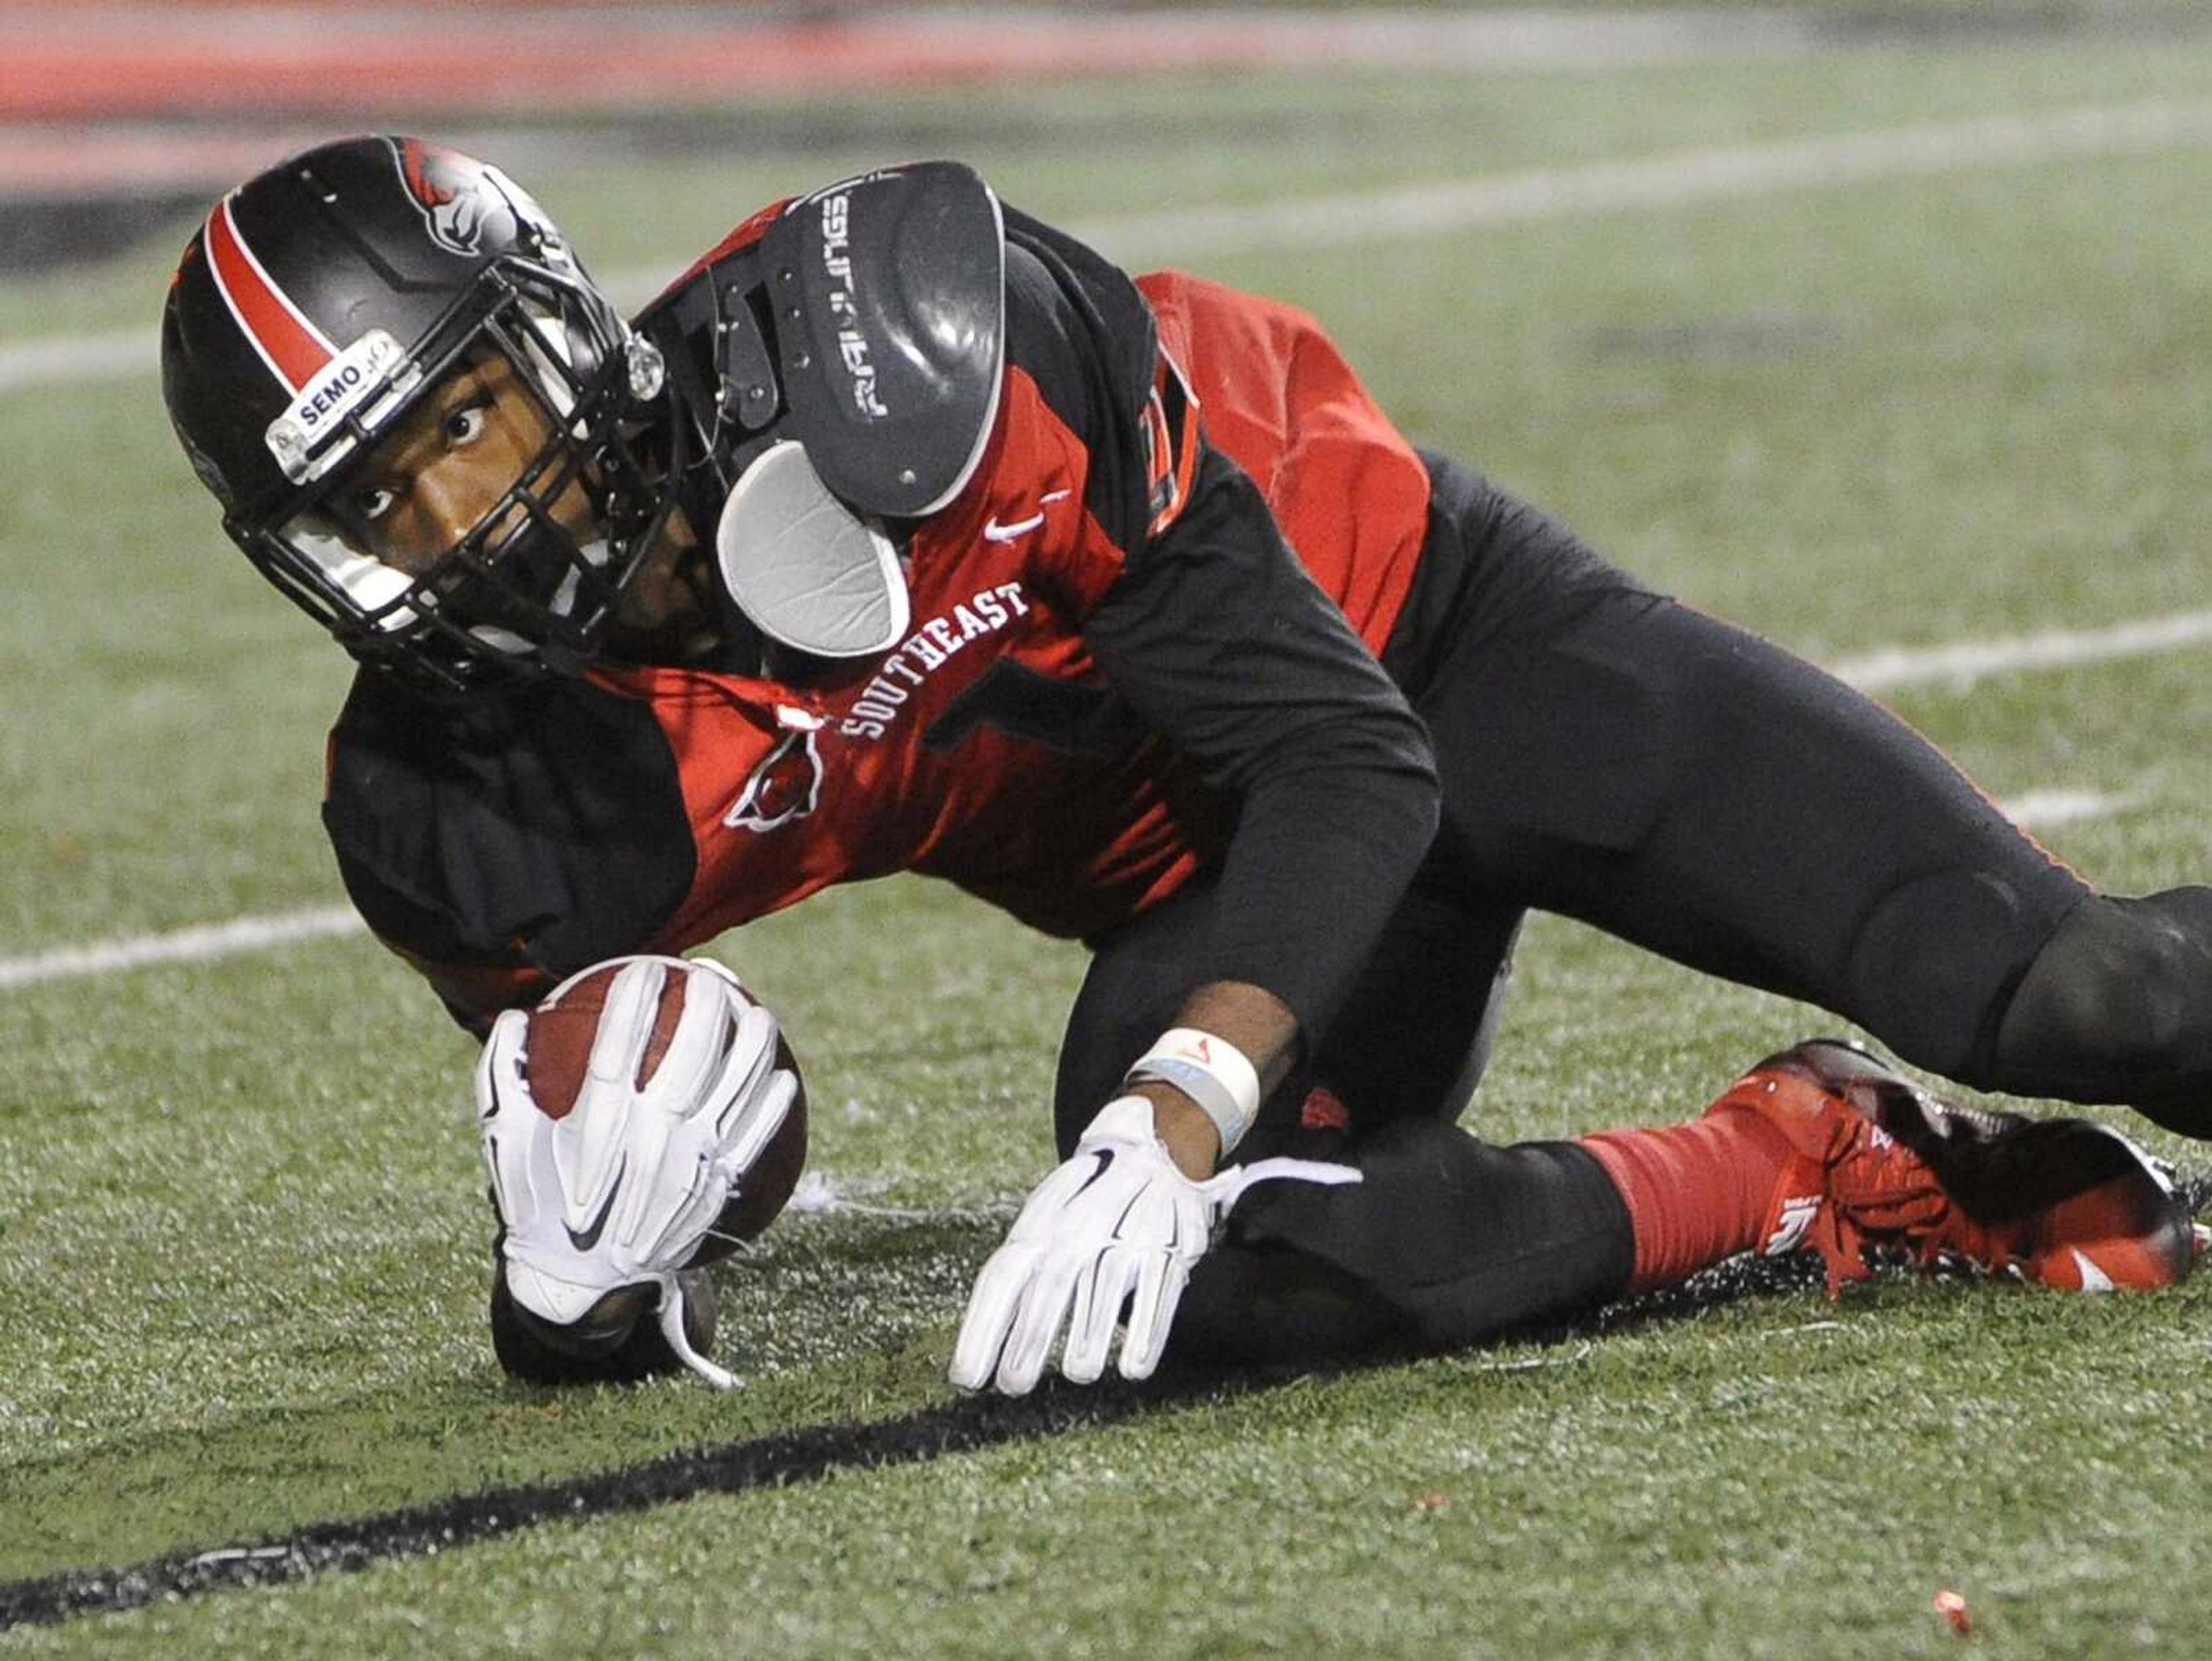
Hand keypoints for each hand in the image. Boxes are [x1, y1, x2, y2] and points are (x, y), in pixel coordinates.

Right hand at [475, 955, 796, 1385]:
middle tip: (710, 976)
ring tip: (759, 1013)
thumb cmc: (535, 1202)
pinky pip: (754, 1140)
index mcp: (595, 1123)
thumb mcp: (503, 1140)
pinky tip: (783, 1077)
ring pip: (734, 1089)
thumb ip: (502, 1074)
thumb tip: (513, 1013)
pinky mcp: (714, 1190)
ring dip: (752, 1045)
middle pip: (690, 1054)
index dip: (635, 997)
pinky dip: (771, 1107)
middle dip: (706, 1004)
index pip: (619, 1041)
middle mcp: (649, 1138)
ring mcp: (689, 1164)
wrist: (577, 1282)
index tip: (647, 966)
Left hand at [949, 1096, 1359, 1394]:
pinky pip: (1158, 1295)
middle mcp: (1081, 1225)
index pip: (1003, 1277)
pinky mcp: (1171, 1246)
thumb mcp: (1046, 1223)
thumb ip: (1018, 1275)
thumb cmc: (1083, 1205)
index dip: (983, 1328)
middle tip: (1013, 1386)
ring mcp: (1129, 1233)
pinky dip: (1145, 1334)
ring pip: (1104, 1292)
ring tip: (1076, 1375)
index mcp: (1041, 1222)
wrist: (1153, 1146)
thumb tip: (980, 1353)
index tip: (967, 1378)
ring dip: (1088, 1340)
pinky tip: (1132, 1369)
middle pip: (1050, 1286)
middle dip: (1029, 1341)